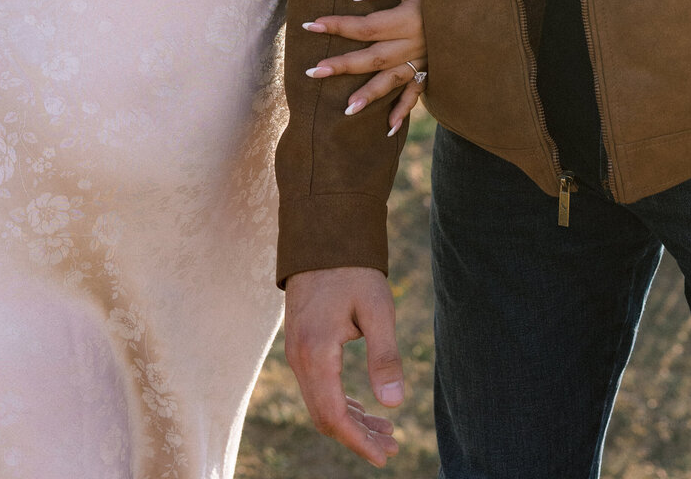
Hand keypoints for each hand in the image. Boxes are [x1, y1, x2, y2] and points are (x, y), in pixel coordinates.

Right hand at [284, 267, 402, 466]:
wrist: (321, 235)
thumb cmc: (353, 270)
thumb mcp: (377, 309)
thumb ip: (385, 356)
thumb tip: (394, 404)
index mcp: (316, 352)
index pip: (334, 415)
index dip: (359, 441)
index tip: (385, 455)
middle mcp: (299, 357)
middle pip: (324, 416)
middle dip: (357, 437)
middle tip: (392, 446)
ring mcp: (296, 352)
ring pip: (320, 403)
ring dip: (351, 421)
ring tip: (385, 431)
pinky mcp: (301, 345)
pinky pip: (317, 387)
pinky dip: (340, 402)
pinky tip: (363, 407)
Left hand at [303, 0, 425, 134]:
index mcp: (411, 17)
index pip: (367, 26)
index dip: (338, 26)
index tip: (311, 25)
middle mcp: (417, 42)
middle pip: (374, 58)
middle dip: (343, 66)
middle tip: (312, 72)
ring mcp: (427, 57)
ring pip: (394, 80)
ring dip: (370, 95)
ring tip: (346, 111)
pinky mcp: (435, 65)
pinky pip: (419, 91)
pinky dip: (404, 109)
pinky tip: (389, 128)